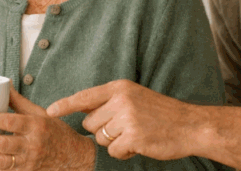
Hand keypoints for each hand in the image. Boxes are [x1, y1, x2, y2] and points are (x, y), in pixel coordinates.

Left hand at [0, 88, 94, 170]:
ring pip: (0, 163)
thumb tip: (3, 85)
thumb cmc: (54, 131)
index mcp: (36, 126)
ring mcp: (28, 162)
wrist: (73, 156)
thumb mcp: (40, 113)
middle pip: (3, 145)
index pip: (11, 122)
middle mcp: (32, 145)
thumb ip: (19, 102)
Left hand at [47, 80, 209, 160]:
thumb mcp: (135, 97)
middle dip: (102, 131)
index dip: (64, 105)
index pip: (84, 96)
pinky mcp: (134, 137)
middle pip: (90, 123)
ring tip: (135, 135)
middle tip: (126, 128)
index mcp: (120, 88)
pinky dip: (124, 153)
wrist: (191, 125)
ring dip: (114, 143)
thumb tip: (82, 111)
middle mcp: (121, 100)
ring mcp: (127, 118)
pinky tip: (139, 145)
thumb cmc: (162, 113)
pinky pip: (114, 151)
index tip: (49, 111)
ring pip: (100, 139)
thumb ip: (110, 101)